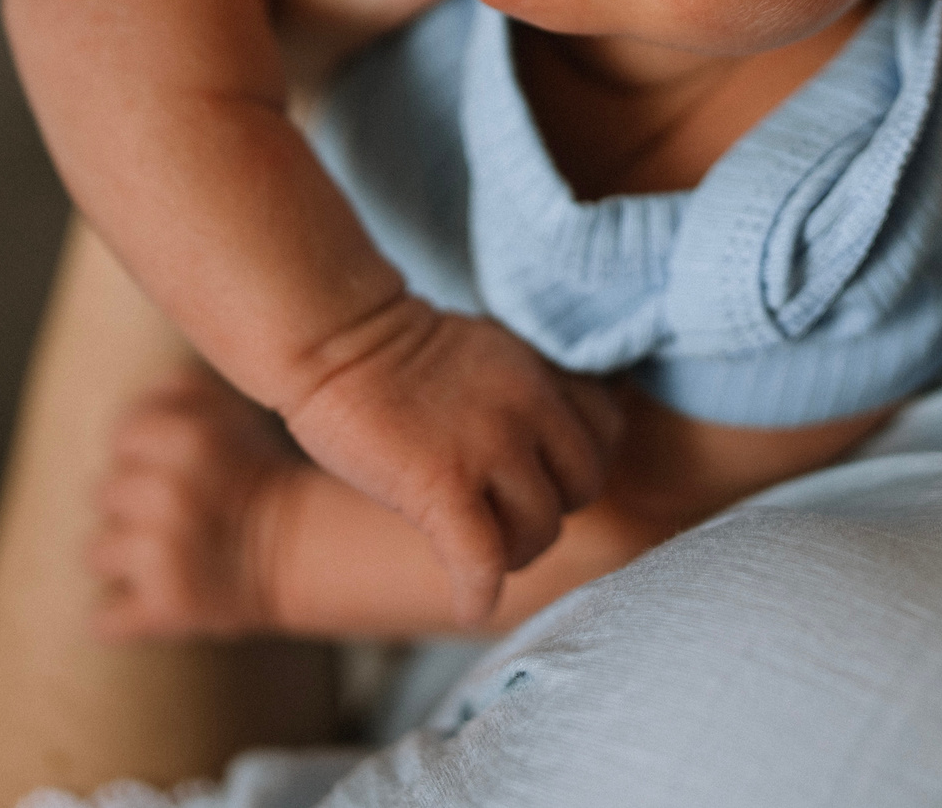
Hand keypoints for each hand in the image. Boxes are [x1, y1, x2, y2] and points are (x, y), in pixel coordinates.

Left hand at [89, 366, 302, 640]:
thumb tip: (142, 391)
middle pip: (105, 493)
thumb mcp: (234, 413)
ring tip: (173, 555)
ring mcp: (163, 552)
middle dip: (136, 504)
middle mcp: (169, 491)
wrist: (317, 549)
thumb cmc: (264, 476)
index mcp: (188, 436)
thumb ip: (182, 389)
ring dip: (127, 558)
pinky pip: (103, 618)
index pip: (124, 435)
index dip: (147, 452)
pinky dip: (125, 616)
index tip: (180, 467)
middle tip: (184, 513)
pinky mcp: (166, 607)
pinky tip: (160, 599)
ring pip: (96, 552)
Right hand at [277, 301, 622, 625]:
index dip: (578, 462)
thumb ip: (529, 391)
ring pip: (542, 528)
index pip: (607, 431)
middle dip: (551, 508)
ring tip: (483, 555)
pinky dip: (480, 592)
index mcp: (542, 373)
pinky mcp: (443, 484)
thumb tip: (547, 442)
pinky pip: (484, 559)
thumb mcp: (490, 352)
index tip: (546, 475)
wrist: (335, 337)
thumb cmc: (395, 347)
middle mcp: (531, 407)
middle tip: (507, 517)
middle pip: (583, 486)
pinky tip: (470, 605)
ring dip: (516, 552)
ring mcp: (491, 447)